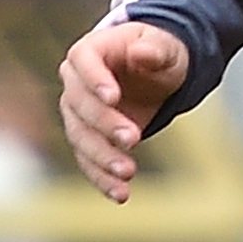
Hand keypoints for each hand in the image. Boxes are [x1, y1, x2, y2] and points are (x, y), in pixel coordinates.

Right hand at [56, 23, 190, 202]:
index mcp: (90, 50)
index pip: (82, 61)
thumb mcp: (167, 47)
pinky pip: (89, 161)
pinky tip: (121, 194)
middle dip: (105, 124)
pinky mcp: (89, 139)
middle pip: (80, 105)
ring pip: (81, 138)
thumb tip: (142, 53)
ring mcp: (78, 113)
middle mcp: (75, 82)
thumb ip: (156, 50)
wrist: (158, 73)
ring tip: (128, 172)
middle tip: (134, 138)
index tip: (113, 97)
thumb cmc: (160, 53)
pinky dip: (102, 179)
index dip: (95, 79)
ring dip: (102, 157)